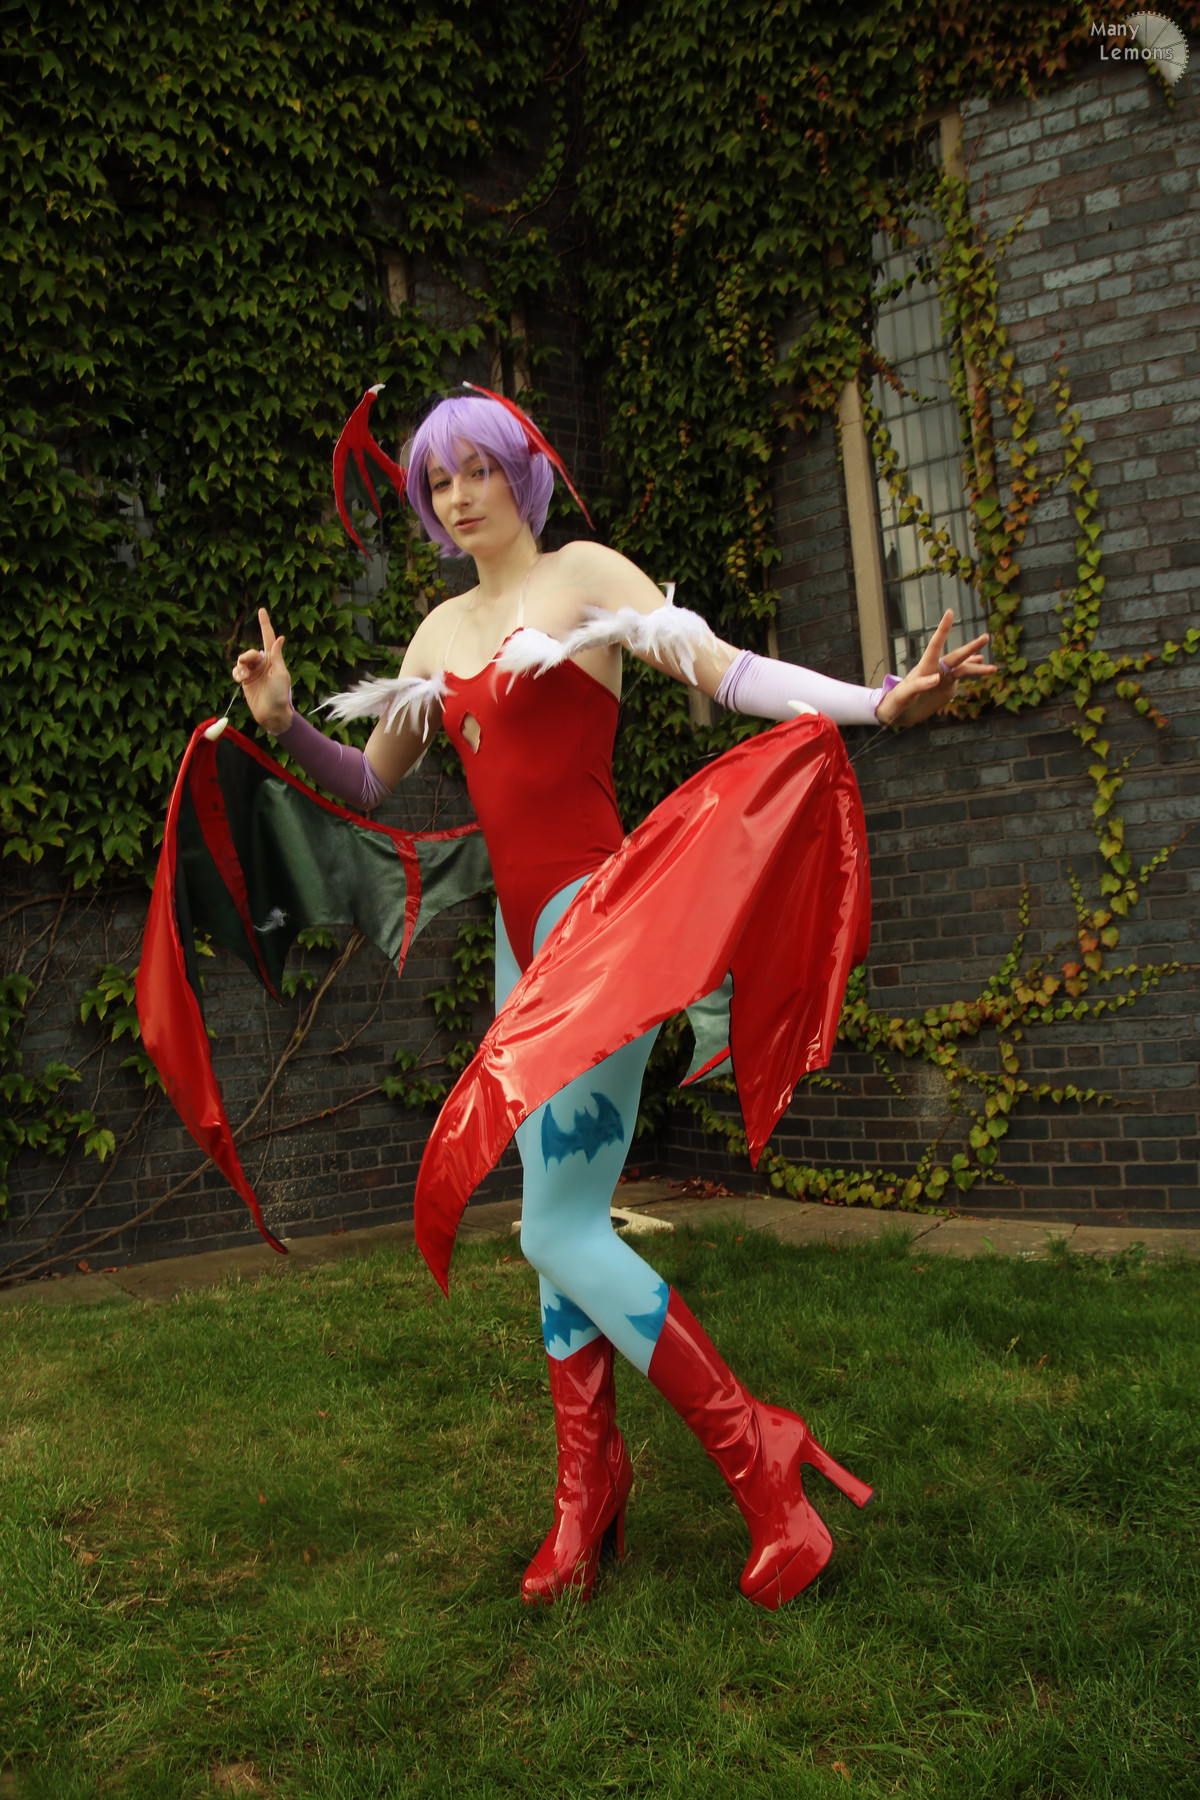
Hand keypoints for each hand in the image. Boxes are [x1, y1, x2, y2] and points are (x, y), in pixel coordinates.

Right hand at [232, 607, 293, 734]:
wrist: (271, 714)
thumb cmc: (280, 694)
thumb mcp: (281, 674)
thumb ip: (276, 656)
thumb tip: (280, 637)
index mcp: (274, 660)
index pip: (268, 638)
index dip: (265, 624)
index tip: (261, 610)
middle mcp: (263, 664)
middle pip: (251, 651)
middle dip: (248, 656)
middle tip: (248, 663)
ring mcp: (254, 672)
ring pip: (242, 660)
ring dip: (241, 666)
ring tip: (244, 676)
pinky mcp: (246, 681)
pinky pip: (237, 670)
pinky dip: (237, 672)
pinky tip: (240, 679)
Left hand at [874, 611, 995, 727]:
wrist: (898, 714)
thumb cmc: (896, 703)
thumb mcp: (904, 695)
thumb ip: (919, 685)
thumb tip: (937, 678)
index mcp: (924, 667)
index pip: (935, 645)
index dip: (943, 629)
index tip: (949, 613)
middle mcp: (936, 669)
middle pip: (956, 656)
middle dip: (971, 648)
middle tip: (986, 637)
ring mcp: (943, 678)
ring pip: (963, 669)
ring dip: (977, 667)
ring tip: (994, 668)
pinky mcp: (947, 689)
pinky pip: (962, 677)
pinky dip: (973, 669)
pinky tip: (981, 663)